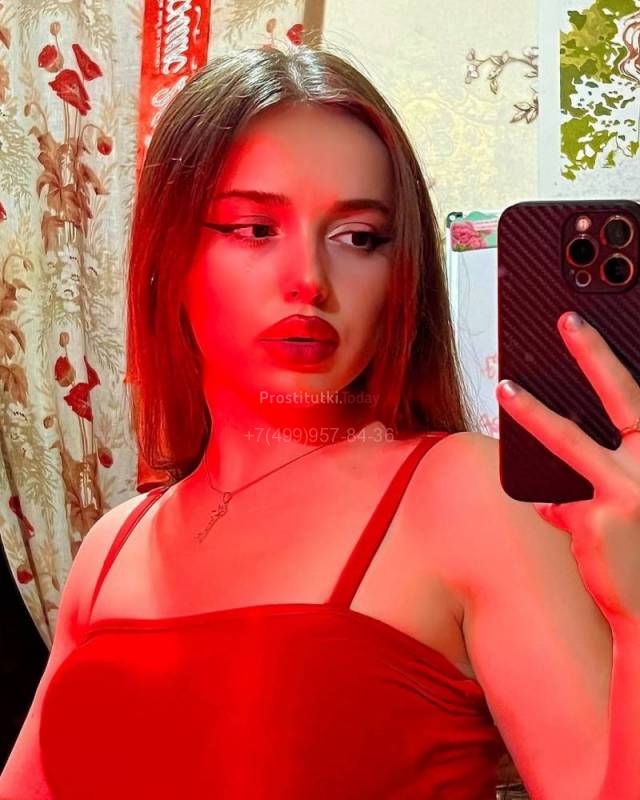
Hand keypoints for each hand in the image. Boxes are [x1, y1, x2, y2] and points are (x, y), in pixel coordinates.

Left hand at [496, 310, 639, 626]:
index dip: (618, 364)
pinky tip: (589, 542)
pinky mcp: (594, 520)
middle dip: (594, 353)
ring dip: (533, 411)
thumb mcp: (631, 507)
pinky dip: (560, 517)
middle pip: (621, 398)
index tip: (594, 328)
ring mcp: (626, 493)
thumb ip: (601, 485)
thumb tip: (551, 493)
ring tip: (505, 387)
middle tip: (566, 318)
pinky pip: (558, 505)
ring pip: (568, 441)